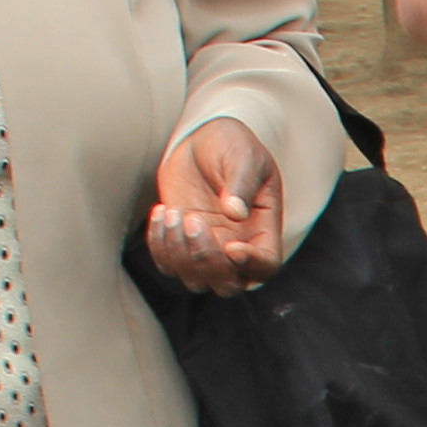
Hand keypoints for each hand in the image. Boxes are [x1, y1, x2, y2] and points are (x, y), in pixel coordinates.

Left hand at [143, 115, 285, 290]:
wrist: (203, 142)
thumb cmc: (232, 146)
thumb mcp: (244, 156)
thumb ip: (241, 182)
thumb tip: (235, 212)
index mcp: (263, 231)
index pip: (266, 265)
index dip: (251, 264)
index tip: (231, 246)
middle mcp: (238, 249)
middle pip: (228, 285)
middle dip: (207, 260)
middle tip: (193, 220)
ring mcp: (208, 251)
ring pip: (195, 280)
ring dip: (179, 251)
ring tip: (173, 211)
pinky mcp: (181, 246)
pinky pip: (168, 265)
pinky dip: (160, 245)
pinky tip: (162, 211)